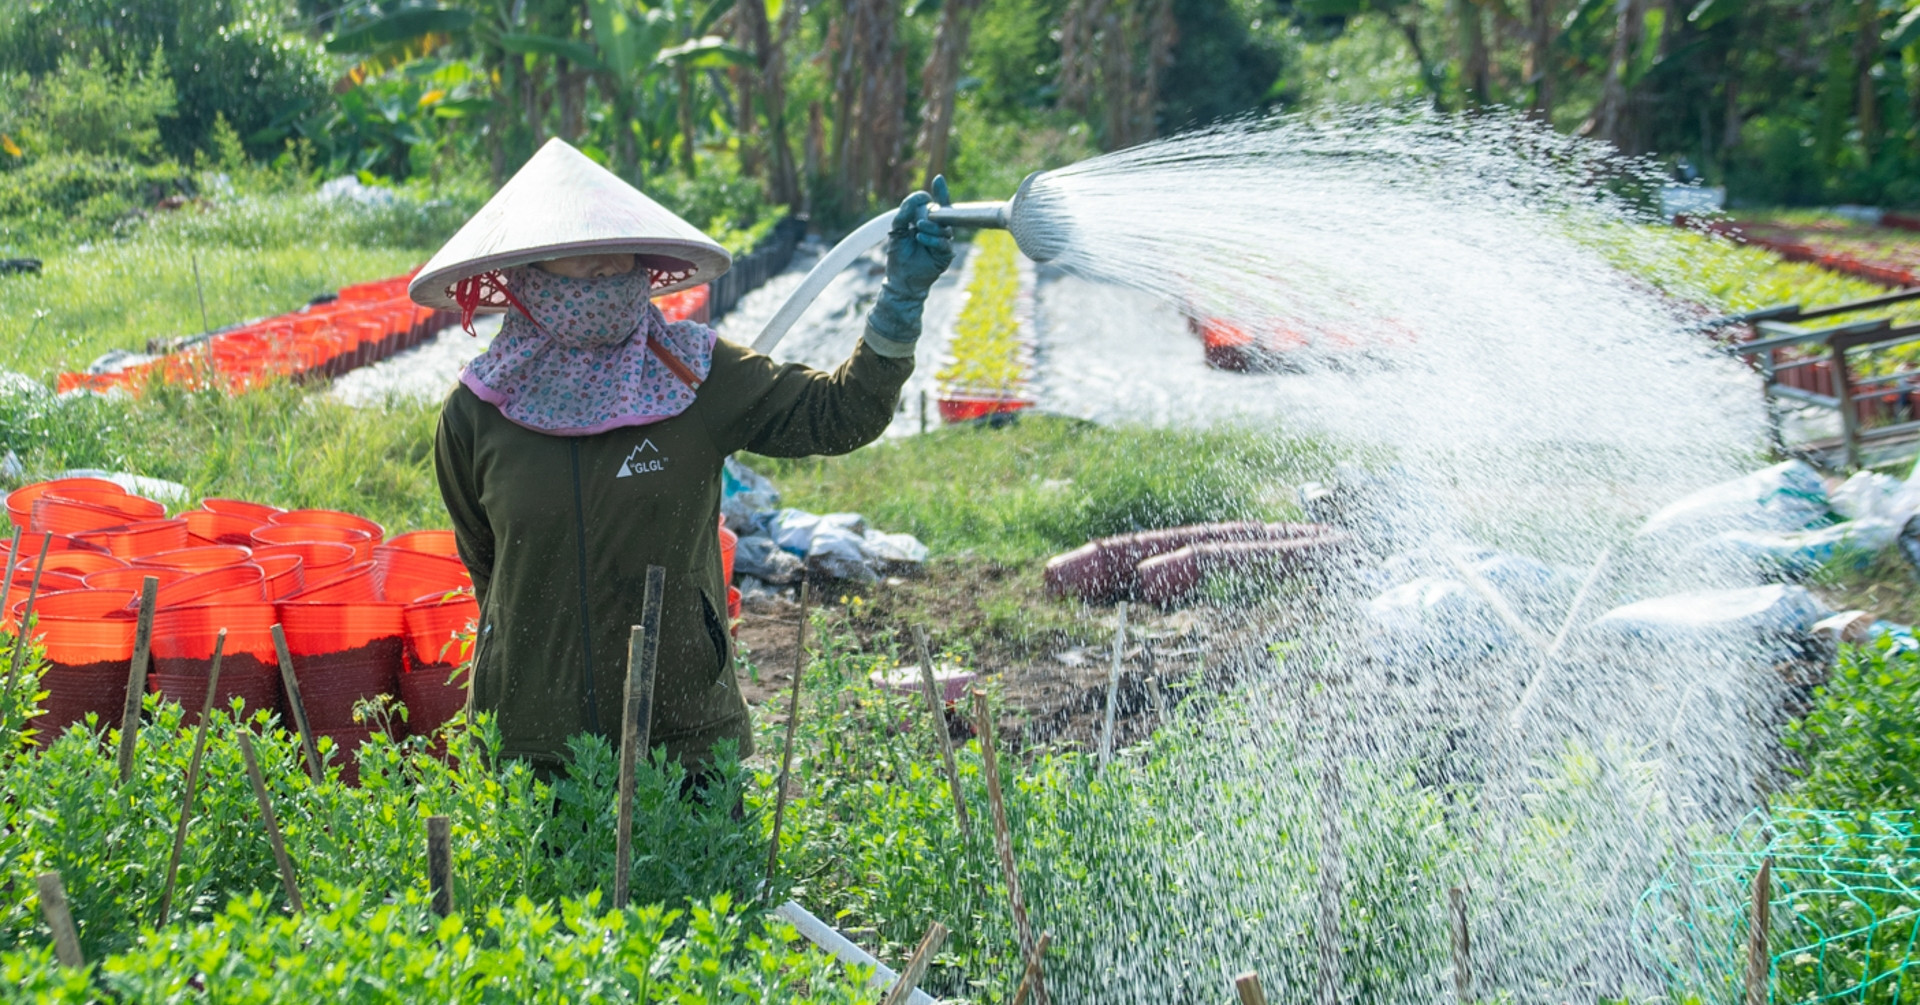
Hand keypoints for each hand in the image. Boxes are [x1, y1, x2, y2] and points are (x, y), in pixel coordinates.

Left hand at [866, 176, 954, 353]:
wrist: (901, 280)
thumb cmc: (899, 256)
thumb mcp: (897, 230)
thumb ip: (904, 213)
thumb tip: (917, 197)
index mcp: (929, 223)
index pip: (937, 205)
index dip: (940, 192)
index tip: (938, 179)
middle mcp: (939, 231)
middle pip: (944, 214)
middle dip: (934, 211)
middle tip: (923, 212)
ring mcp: (943, 243)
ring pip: (944, 228)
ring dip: (931, 226)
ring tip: (917, 228)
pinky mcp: (945, 256)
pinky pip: (944, 243)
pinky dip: (932, 239)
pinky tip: (920, 237)